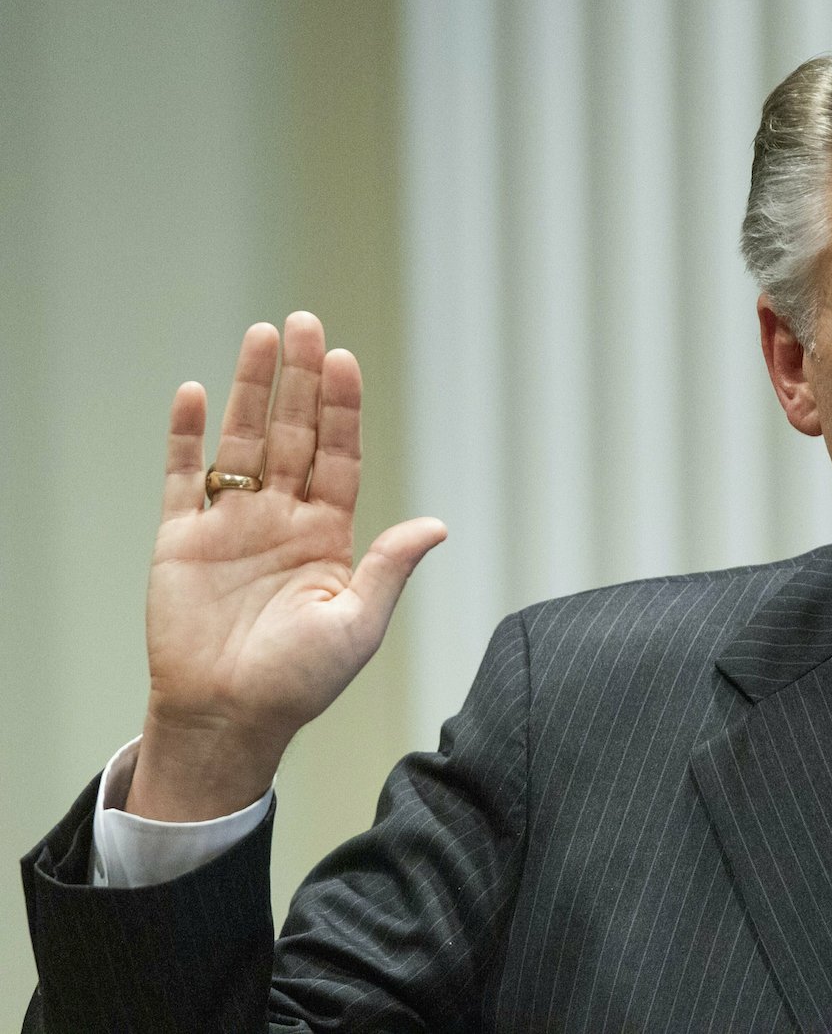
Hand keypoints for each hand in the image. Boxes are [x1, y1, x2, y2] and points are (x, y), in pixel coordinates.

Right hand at [127, 312, 445, 820]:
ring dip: (252, 389)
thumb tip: (438, 525)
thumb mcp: (359, 624)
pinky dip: (187, 436)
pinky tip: (196, 393)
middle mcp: (282, 519)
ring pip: (243, 440)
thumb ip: (389, 567)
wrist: (227, 719)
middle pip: (293, 433)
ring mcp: (231, 524)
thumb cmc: (299, 682)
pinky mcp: (182, 539)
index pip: (338, 456)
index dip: (341, 409)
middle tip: (306, 323)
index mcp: (328, 535)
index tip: (343, 361)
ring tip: (263, 336)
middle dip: (300, 379)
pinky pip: (183, 477)